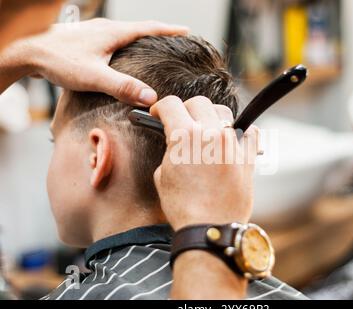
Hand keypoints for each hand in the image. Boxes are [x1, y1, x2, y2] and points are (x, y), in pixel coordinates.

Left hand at [0, 18, 187, 105]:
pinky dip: (125, 46)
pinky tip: (121, 58)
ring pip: (125, 34)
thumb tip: (150, 96)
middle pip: (139, 29)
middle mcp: (106, 29)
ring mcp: (95, 34)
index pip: (150, 28)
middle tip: (173, 41)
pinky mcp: (85, 41)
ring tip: (152, 50)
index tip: (186, 30)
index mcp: (114, 33)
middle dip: (159, 34)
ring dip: (141, 40)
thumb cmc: (59, 60)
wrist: (27, 50)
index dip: (170, 30)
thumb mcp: (94, 76)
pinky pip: (112, 40)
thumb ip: (123, 86)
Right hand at [151, 96, 258, 230]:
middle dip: (186, 109)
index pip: (171, 104)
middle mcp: (210, 135)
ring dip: (212, 118)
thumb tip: (176, 144)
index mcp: (184, 137)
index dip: (160, 107)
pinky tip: (234, 139)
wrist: (210, 230)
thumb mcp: (163, 176)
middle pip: (199, 103)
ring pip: (224, 114)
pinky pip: (251, 133)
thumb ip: (170, 151)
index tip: (159, 114)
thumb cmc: (184, 208)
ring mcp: (232, 145)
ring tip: (208, 132)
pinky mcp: (248, 158)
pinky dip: (243, 132)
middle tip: (182, 122)